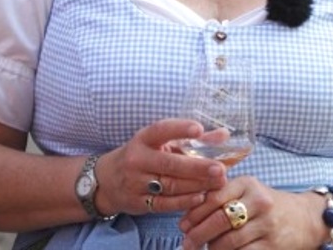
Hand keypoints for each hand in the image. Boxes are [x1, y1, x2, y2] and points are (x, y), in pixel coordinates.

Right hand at [94, 119, 227, 216]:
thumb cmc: (143, 155)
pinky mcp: (138, 203)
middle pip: (170, 164)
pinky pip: (164, 204)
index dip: (179, 129)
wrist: (107, 181)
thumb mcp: (161, 143)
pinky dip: (184, 201)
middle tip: (220, 168)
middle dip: (197, 167)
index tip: (199, 129)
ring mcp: (136, 183)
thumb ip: (193, 140)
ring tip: (218, 182)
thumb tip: (224, 135)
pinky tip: (201, 196)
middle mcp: (137, 159)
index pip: (161, 130)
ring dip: (196, 185)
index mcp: (144, 139)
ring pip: (170, 185)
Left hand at [178, 176, 326, 249]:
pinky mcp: (272, 246)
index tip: (183, 224)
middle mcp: (258, 201)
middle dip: (197, 235)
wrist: (305, 218)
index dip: (195, 213)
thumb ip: (224, 195)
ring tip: (204, 249)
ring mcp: (267, 224)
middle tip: (187, 243)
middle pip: (219, 220)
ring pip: (228, 242)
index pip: (214, 197)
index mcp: (248, 183)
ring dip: (210, 249)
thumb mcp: (249, 191)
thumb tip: (190, 213)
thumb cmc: (268, 204)